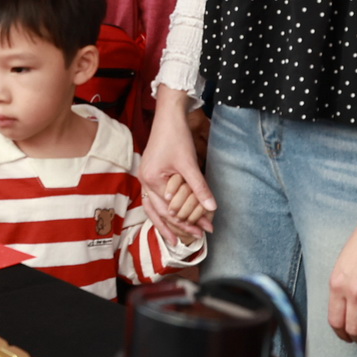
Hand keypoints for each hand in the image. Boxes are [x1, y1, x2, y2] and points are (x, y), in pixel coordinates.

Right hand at [138, 88, 214, 237]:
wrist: (168, 117)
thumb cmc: (177, 136)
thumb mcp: (190, 164)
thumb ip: (199, 188)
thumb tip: (211, 208)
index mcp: (151, 180)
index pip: (170, 210)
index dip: (188, 222)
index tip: (205, 229)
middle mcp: (144, 182)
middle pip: (161, 213)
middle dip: (180, 226)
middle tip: (198, 237)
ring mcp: (145, 179)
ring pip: (154, 209)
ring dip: (167, 223)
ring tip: (177, 239)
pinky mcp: (150, 175)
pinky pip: (154, 200)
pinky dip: (163, 211)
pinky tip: (170, 218)